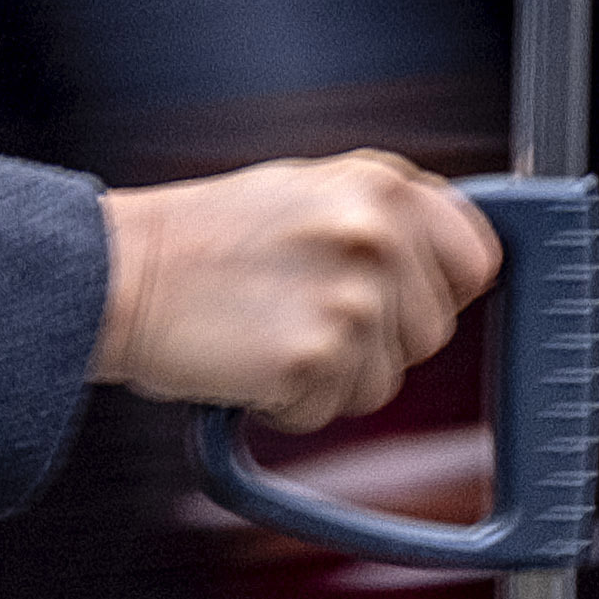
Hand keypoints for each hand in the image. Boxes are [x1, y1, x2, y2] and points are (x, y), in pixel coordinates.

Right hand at [95, 154, 501, 433]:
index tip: (401, 300)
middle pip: (432, 333)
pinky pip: (328, 412)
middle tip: (306, 314)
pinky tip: (251, 361)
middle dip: (379, 341)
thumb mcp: (312, 195)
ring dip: (331, 377)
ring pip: (384, 383)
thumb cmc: (208, 242)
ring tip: (272, 333)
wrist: (123, 276)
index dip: (441, 290)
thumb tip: (457, 264)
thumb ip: (387, 222)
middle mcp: (376, 236)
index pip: (476, 259)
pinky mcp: (314, 359)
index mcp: (383, 187)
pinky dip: (290, 403)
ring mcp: (350, 300)